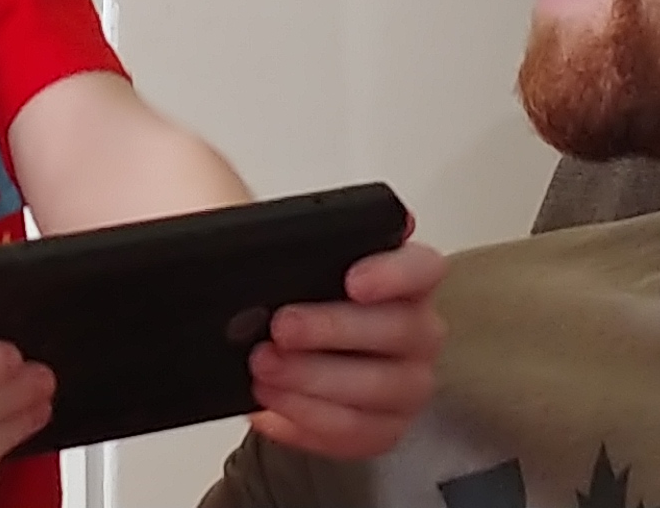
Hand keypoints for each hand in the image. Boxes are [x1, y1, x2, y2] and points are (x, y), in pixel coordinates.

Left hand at [247, 240, 446, 459]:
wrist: (269, 338)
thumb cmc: (288, 295)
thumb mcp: (279, 256)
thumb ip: (278, 240)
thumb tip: (237, 227)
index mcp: (404, 276)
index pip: (423, 267)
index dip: (394, 273)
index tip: (352, 280)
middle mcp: (415, 328)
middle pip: (399, 330)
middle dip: (333, 329)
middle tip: (280, 326)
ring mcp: (406, 381)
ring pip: (378, 388)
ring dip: (314, 380)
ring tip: (264, 368)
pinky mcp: (383, 427)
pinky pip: (355, 432)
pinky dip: (306, 419)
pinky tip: (270, 403)